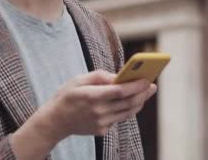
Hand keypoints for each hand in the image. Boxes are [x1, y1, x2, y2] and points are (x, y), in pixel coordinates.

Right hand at [38, 70, 156, 138]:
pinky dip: (127, 109)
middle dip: (143, 94)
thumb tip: (120, 76)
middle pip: (127, 103)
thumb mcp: (79, 79)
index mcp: (91, 96)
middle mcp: (97, 111)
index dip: (135, 86)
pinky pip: (119, 118)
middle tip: (152, 85)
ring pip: (127, 113)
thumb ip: (100, 76)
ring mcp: (100, 123)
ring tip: (146, 92)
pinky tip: (131, 101)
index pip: (119, 92)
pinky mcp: (102, 130)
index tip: (147, 79)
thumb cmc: (67, 95)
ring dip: (139, 102)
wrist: (55, 121)